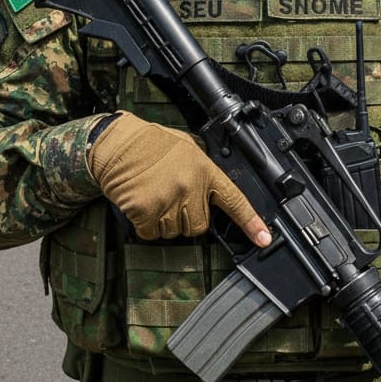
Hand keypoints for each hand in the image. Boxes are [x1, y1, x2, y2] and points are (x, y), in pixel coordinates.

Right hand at [88, 111, 270, 244]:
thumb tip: (212, 186)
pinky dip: (145, 225)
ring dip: (164, 221)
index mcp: (205, 170)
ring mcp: (168, 201)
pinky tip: (142, 203)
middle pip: (199, 226)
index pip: (234, 200)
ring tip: (154, 195)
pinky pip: (151, 233)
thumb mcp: (187, 146)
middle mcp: (190, 187)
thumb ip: (203, 167)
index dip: (251, 222)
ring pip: (175, 232)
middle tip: (171, 197)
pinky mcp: (145, 212)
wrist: (117, 144)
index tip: (263, 238)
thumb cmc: (149, 143)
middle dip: (187, 218)